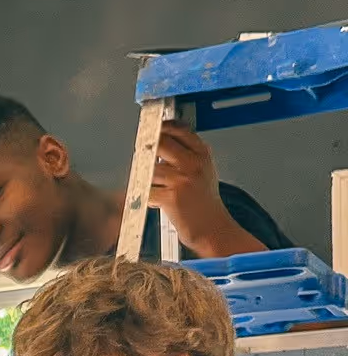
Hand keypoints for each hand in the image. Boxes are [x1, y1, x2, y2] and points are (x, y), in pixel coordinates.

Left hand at [148, 122, 258, 257]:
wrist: (212, 227)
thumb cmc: (206, 202)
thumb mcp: (204, 171)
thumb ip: (188, 154)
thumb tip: (162, 142)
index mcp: (202, 154)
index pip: (180, 130)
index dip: (162, 128)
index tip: (152, 129)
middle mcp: (193, 163)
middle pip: (161, 143)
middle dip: (147, 148)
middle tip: (141, 154)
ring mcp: (182, 180)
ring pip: (150, 168)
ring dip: (145, 176)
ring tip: (150, 185)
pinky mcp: (171, 197)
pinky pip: (147, 190)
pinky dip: (145, 196)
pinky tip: (153, 201)